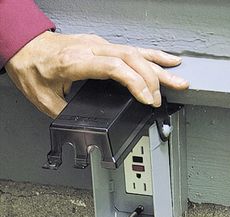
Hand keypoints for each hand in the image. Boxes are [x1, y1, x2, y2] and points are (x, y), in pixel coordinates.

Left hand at [5, 31, 188, 117]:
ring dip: (158, 67)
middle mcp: (90, 49)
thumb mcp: (44, 99)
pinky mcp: (103, 46)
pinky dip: (151, 56)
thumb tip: (83, 132)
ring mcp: (98, 45)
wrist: (26, 48)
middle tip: (161, 99)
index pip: (114, 67)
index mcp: (76, 62)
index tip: (147, 99)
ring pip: (135, 52)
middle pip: (130, 58)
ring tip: (177, 78)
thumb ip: (67, 115)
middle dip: (151, 80)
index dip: (135, 82)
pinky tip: (164, 60)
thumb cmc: (32, 68)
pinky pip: (132, 49)